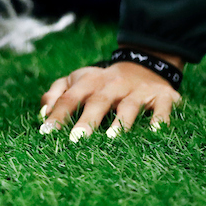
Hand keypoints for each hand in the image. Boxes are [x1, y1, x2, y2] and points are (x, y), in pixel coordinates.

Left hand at [38, 50, 182, 140]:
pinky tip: (155, 132)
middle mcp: (112, 85)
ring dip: (120, 122)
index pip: (69, 98)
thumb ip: (56, 94)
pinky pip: (162, 109)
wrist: (144, 66)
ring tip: (111, 138)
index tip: (47, 133)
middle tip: (76, 139)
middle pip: (98, 102)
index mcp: (88, 81)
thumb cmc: (101, 83)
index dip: (58, 114)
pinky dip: (159, 120)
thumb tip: (43, 113)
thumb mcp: (76, 81)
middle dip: (87, 120)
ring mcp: (138, 91)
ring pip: (129, 106)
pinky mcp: (162, 97)